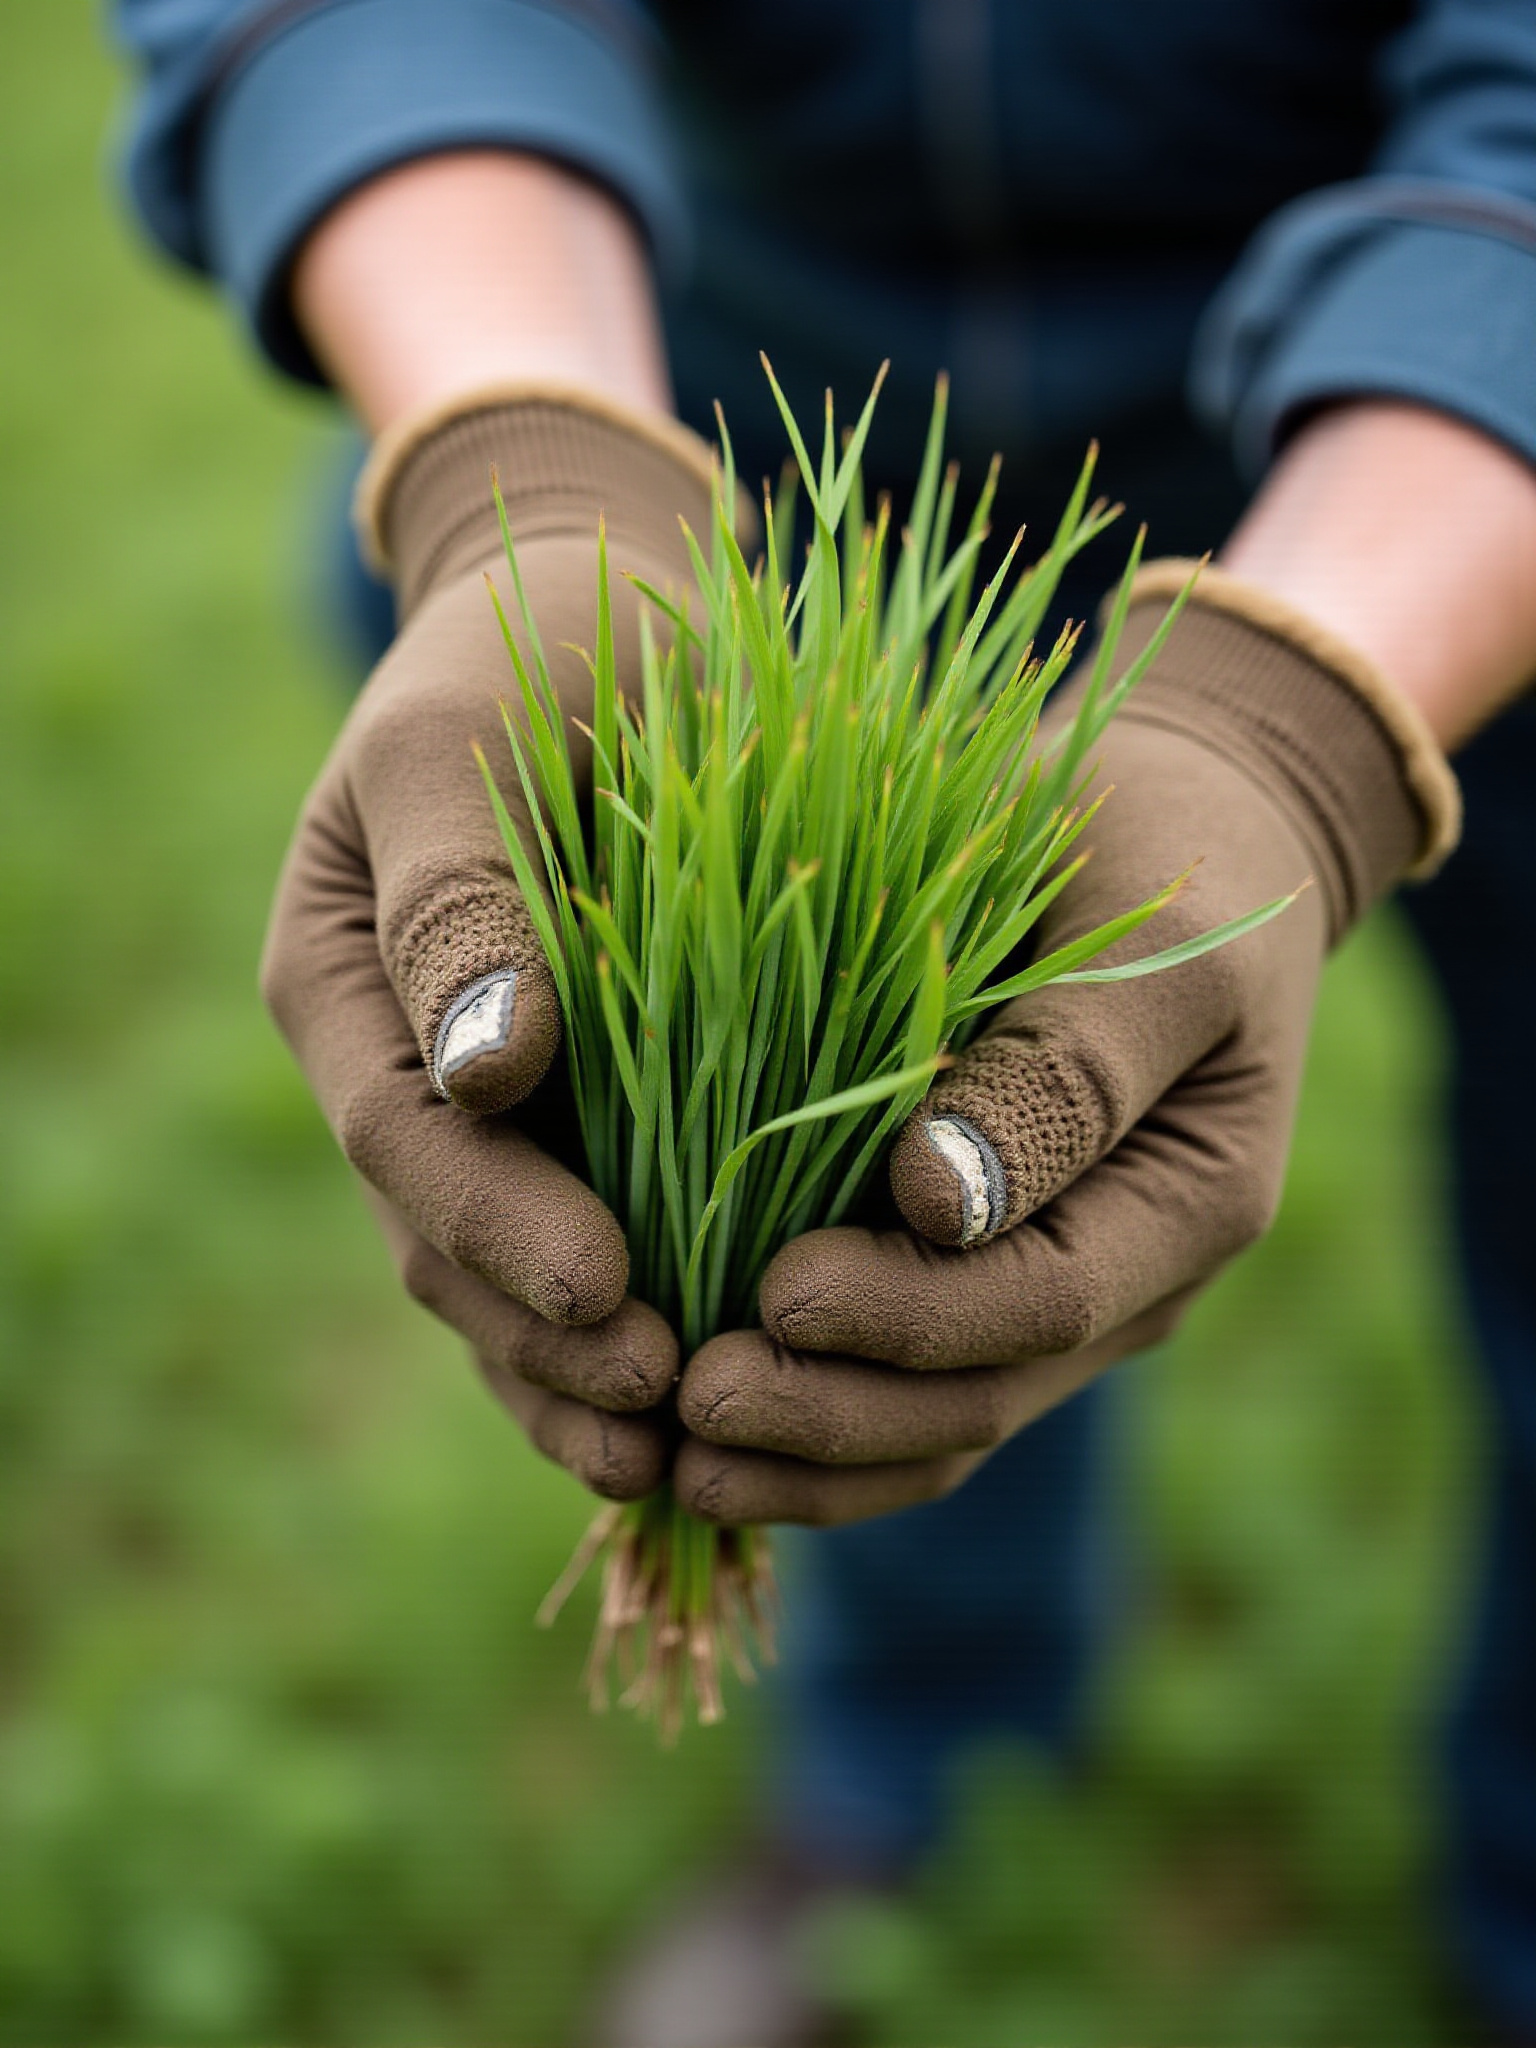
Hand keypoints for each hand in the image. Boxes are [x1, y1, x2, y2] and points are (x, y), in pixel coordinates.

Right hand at [262, 389, 716, 1497]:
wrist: (608, 622)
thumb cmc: (526, 652)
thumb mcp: (464, 738)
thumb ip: (459, 899)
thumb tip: (491, 1069)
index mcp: (347, 988)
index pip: (403, 1141)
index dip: (496, 1229)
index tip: (607, 1293)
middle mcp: (411, 1072)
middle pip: (451, 1243)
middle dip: (550, 1337)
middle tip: (667, 1399)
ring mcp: (495, 1111)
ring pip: (516, 1278)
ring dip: (592, 1372)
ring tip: (694, 1439)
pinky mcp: (592, 1122)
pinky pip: (601, 1245)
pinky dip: (650, 1321)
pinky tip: (721, 1390)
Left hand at [672, 564, 1459, 1524]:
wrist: (1174, 835)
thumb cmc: (1164, 857)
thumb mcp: (1151, 942)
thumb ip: (1063, 1073)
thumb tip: (936, 1206)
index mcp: (1188, 1203)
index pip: (1043, 1304)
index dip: (908, 1317)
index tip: (777, 1293)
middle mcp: (1128, 1280)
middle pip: (979, 1396)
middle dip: (832, 1416)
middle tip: (691, 1406)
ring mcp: (1054, 1292)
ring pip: (935, 1421)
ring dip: (808, 1455)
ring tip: (678, 1460)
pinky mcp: (977, 1277)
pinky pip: (901, 1382)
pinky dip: (811, 1417)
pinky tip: (701, 1435)